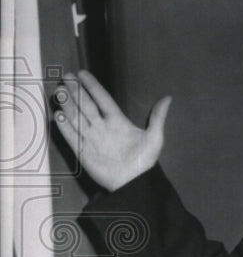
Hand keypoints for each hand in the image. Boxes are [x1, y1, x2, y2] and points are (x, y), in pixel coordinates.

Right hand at [54, 69, 171, 191]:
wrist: (135, 183)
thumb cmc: (145, 160)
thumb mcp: (155, 137)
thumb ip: (158, 116)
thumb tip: (168, 98)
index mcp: (117, 121)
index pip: (102, 99)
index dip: (92, 86)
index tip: (82, 73)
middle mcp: (102, 127)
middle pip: (86, 105)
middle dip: (75, 91)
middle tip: (65, 77)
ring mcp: (92, 138)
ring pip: (77, 117)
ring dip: (68, 104)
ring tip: (59, 92)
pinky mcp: (83, 152)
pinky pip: (72, 137)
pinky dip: (65, 127)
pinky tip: (58, 115)